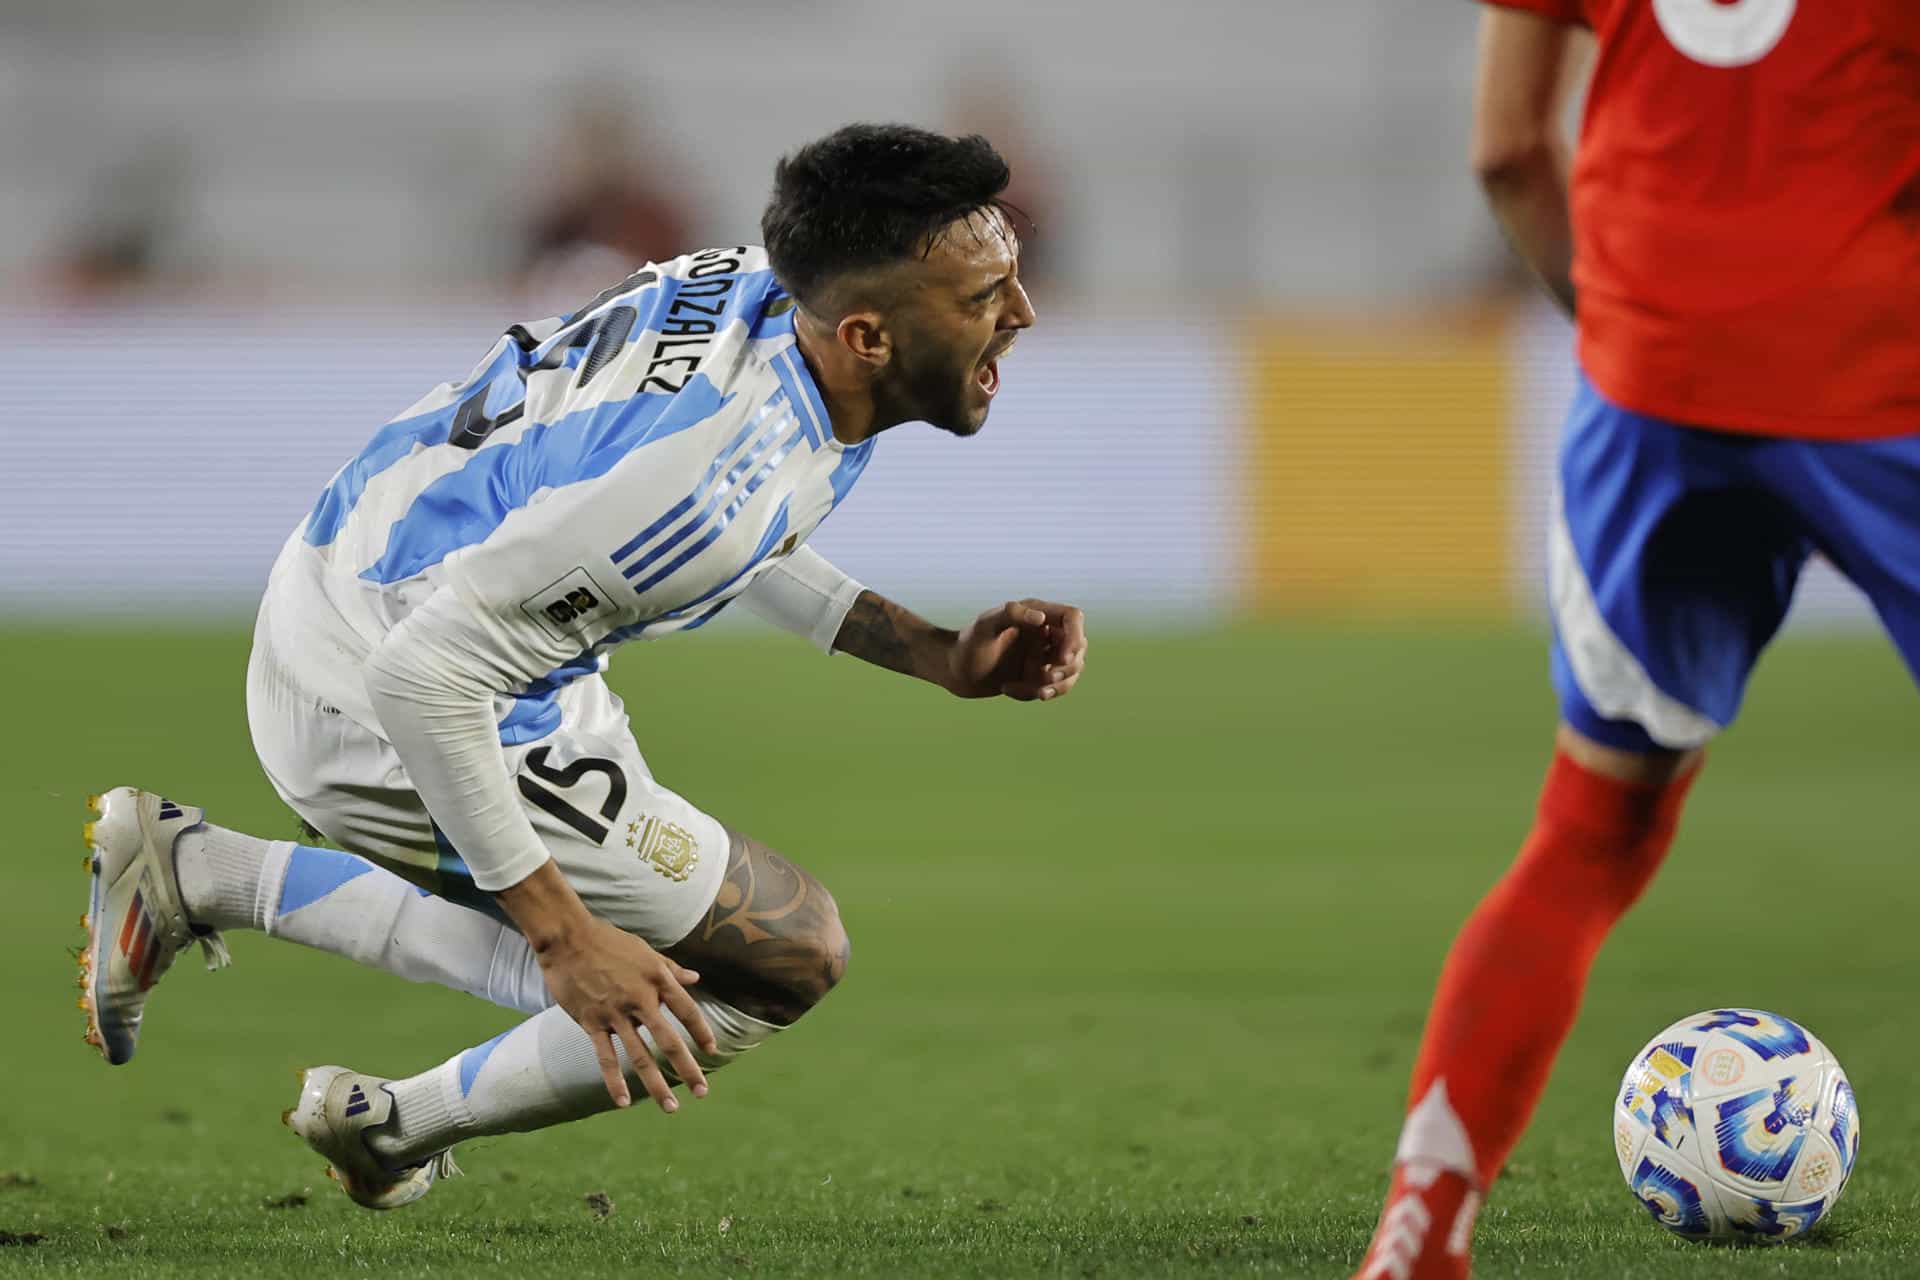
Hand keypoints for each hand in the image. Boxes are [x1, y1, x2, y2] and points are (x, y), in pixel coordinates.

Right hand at [536, 916, 718, 1111]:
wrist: (568, 938)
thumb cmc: (608, 940)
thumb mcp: (645, 950)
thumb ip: (670, 969)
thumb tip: (695, 978)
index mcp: (657, 979)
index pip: (687, 1011)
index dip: (702, 1032)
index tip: (712, 1051)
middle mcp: (640, 1000)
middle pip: (669, 1040)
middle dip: (688, 1069)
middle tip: (703, 1092)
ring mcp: (615, 1014)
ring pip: (640, 1056)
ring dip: (657, 1084)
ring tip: (672, 1108)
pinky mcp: (591, 1022)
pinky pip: (606, 1057)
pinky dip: (615, 1081)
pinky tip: (624, 1102)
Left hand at [946, 599, 1087, 700]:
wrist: (953, 669)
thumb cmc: (967, 644)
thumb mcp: (985, 626)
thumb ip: (1011, 615)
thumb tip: (1041, 618)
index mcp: (1036, 613)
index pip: (1073, 617)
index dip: (1075, 636)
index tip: (1063, 657)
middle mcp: (1044, 632)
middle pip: (1078, 647)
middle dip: (1065, 668)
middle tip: (1043, 678)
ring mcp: (1043, 654)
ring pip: (1070, 671)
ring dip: (1053, 686)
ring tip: (1026, 689)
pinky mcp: (1039, 674)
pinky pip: (1052, 688)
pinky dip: (1034, 693)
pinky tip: (1008, 689)